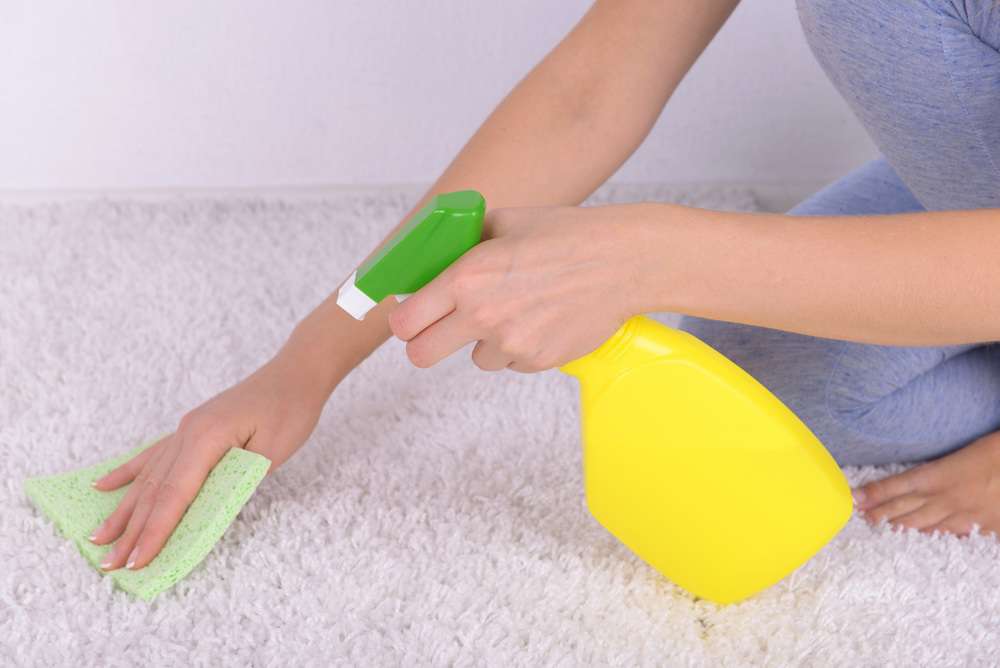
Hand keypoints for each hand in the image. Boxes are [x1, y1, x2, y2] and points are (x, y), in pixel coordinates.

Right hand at [88, 350, 332, 569]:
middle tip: (110, 564)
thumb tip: (206, 512)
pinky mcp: (192, 428)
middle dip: (131, 530)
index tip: (137, 561)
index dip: (155, 531)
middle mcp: (187, 433)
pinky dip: (129, 472)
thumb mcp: (271, 452)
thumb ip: (236, 482)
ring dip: (124, 509)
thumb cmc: (290, 410)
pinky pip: (153, 454)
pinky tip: (103, 485)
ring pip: (149, 476)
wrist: (295, 374)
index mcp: (206, 438)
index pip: (174, 495)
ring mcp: (186, 429)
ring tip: (98, 537)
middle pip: (154, 489)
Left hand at [387, 202, 662, 371]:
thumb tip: (435, 257)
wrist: (624, 262)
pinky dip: (519, 348)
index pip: (405, 321)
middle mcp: (482, 315)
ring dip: (485, 342)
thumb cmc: (568, 235)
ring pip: (475, 358)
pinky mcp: (537, 361)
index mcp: (466, 277)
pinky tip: (541, 319)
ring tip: (516, 311)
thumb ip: (465, 242)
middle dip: (426, 344)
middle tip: (441, 330)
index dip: (404, 320)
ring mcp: (510, 343)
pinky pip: (511, 362)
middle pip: (421, 355)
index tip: (411, 316)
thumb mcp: (506, 221)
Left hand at [853, 429, 999, 536]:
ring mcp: (966, 513)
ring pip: (926, 523)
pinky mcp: (984, 526)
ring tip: (878, 531)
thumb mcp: (968, 452)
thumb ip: (941, 467)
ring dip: (900, 528)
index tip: (854, 498)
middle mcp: (948, 496)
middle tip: (858, 520)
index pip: (900, 484)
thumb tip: (921, 475)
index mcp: (941, 473)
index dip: (876, 492)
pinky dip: (936, 538)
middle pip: (907, 508)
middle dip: (881, 514)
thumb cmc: (997, 451)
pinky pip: (954, 534)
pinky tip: (921, 543)